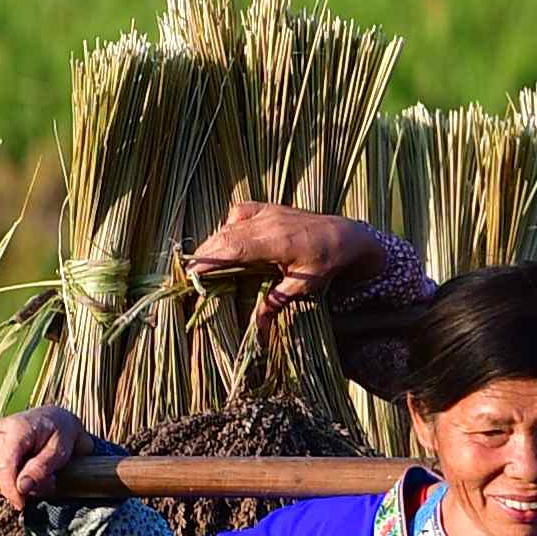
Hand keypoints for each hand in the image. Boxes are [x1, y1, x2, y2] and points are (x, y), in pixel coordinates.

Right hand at [0, 404, 90, 511]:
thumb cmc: (62, 434)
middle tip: (46, 481)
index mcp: (17, 428)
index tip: (21, 505)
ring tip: (39, 474)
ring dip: (16, 485)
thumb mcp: (60, 451)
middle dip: (19, 488)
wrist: (55, 419)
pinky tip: (26, 472)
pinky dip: (10, 480)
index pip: (5, 465)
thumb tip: (21, 488)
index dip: (10, 489)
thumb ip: (40, 469)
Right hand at [184, 202, 384, 303]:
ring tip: (203, 263)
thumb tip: (256, 328)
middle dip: (204, 254)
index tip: (191, 274)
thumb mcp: (304, 287)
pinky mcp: (268, 207)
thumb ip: (276, 303)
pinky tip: (228, 240)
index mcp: (275, 241)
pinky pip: (239, 212)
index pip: (232, 247)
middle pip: (225, 236)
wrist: (346, 234)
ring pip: (229, 225)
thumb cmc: (327, 262)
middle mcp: (267, 222)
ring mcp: (267, 211)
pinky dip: (228, 226)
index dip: (208, 259)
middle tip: (189, 275)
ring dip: (214, 242)